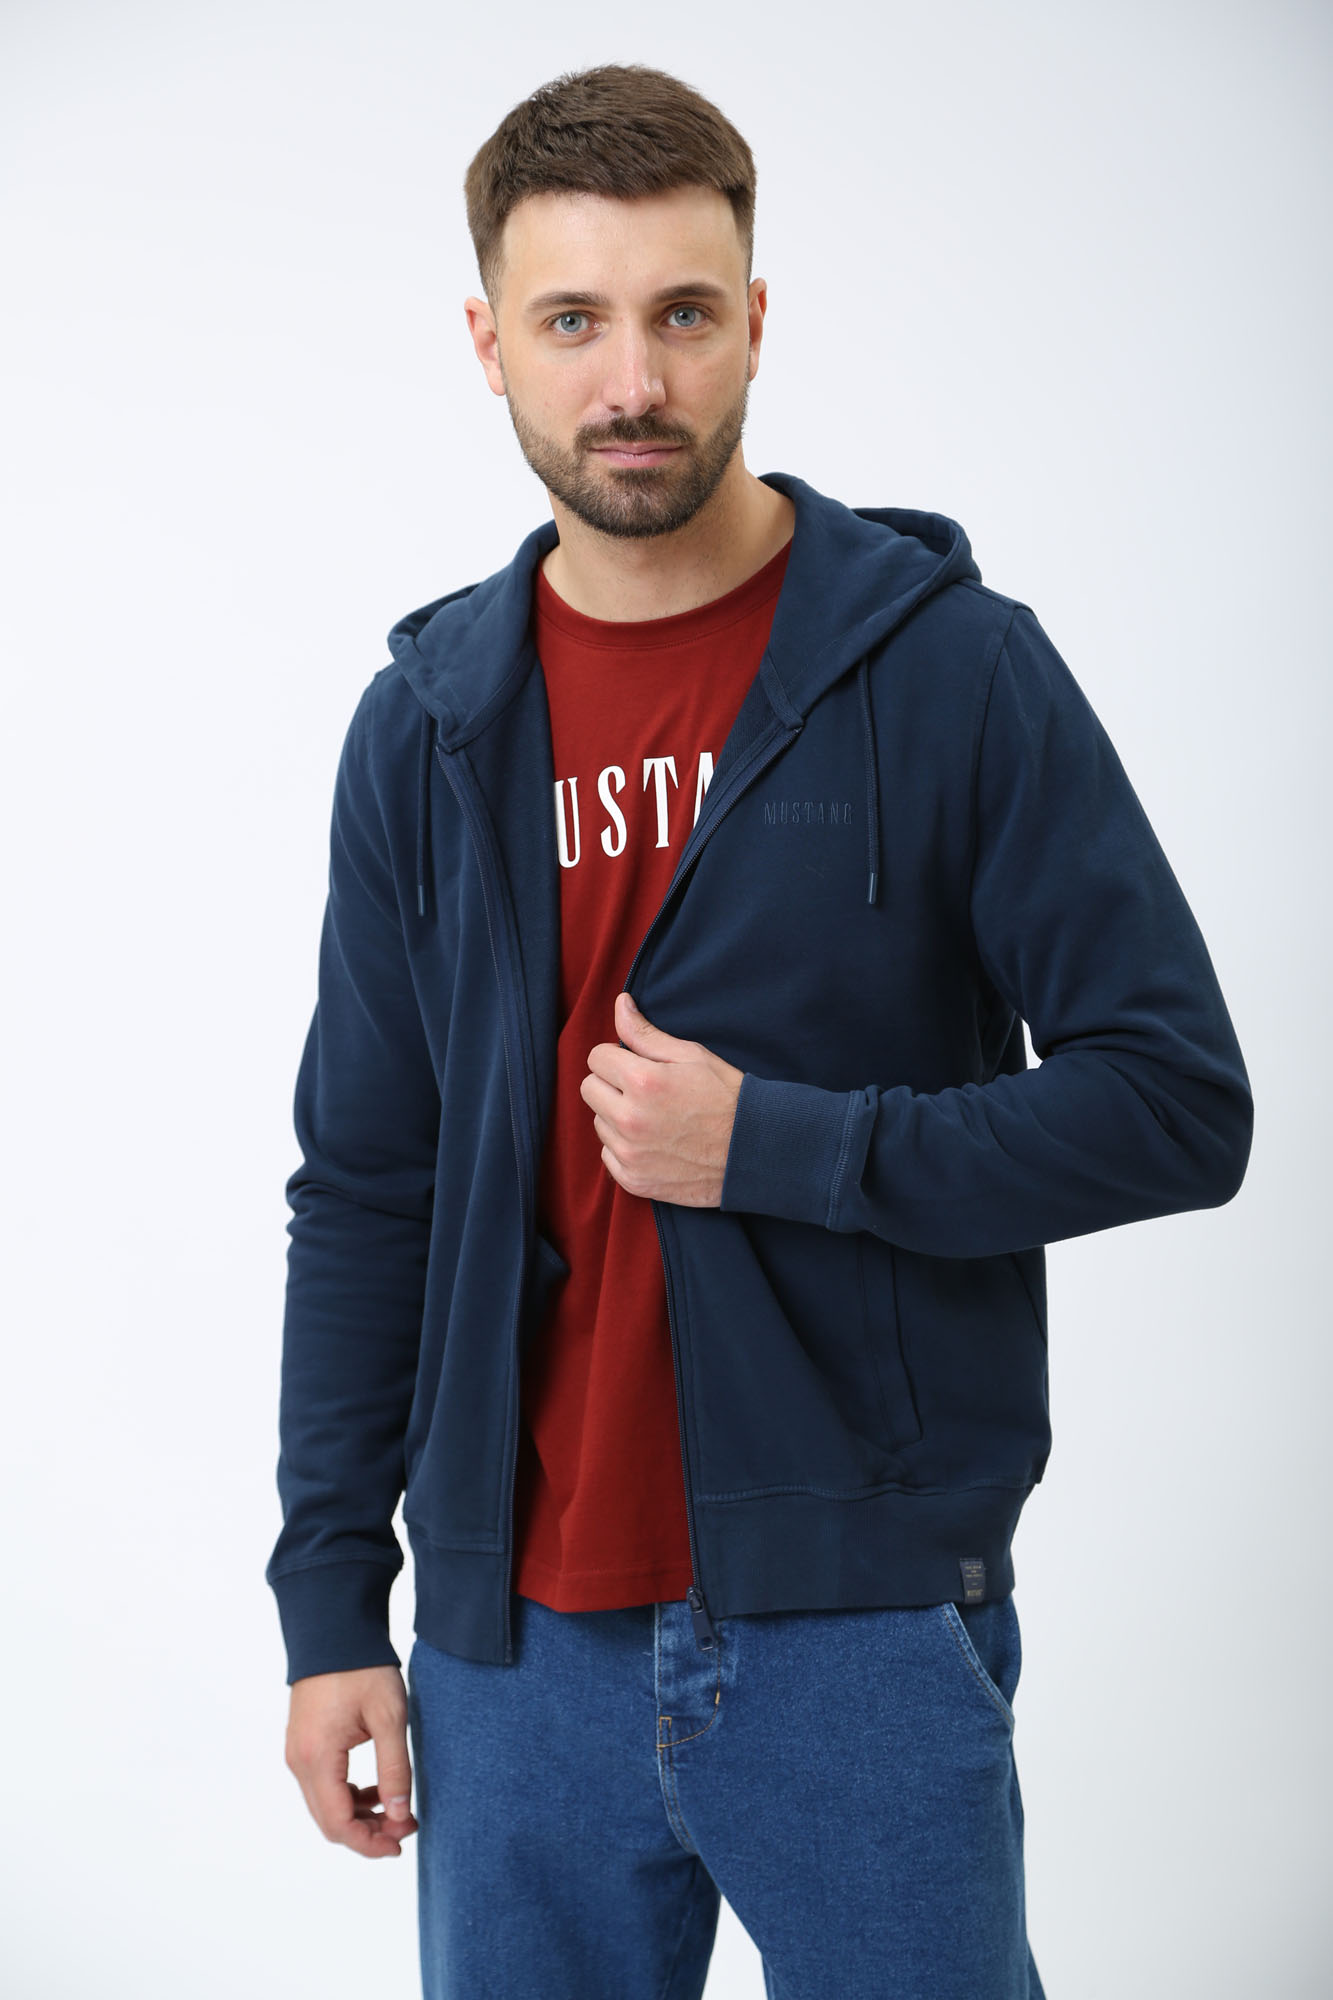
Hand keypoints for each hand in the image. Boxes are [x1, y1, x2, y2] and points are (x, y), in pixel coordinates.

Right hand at [284, 1664, 417, 1858]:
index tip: (401, 1842)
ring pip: (325, 1806)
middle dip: (368, 1832)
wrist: (335, 1631)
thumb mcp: (389, 1718)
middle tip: (406, 1826)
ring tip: (397, 1809)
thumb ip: (394, 1769)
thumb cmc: (364, 1669)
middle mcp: (299, 1762)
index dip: (370, 1843)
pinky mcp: (303, 1744)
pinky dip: (347, 1796)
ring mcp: (297, 1753)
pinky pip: (322, 1786)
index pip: (339, 1824)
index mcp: (317, 1758)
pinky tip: (376, 1789)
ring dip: (359, 1816)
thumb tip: (399, 1815)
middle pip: (329, 1821)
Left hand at [581, 991, 742, 1206]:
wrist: (754, 1152)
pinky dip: (625, 1148)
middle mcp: (630, 1119)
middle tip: (644, 1090)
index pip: (596, 1058)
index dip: (618, 1057)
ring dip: (618, 1116)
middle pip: (590, 1089)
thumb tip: (620, 1005)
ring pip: (599, 1122)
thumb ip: (647, 1034)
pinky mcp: (634, 1179)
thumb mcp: (691, 1056)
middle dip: (612, 1084)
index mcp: (642, 1082)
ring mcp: (630, 1153)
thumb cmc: (727, 1098)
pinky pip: (609, 1154)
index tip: (637, 1065)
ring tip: (655, 1118)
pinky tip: (655, 1143)